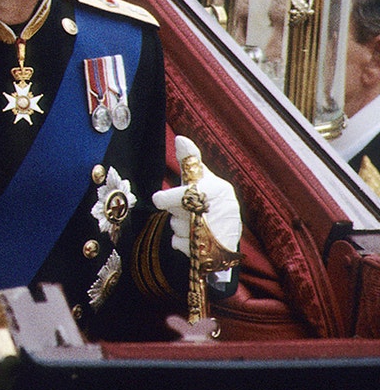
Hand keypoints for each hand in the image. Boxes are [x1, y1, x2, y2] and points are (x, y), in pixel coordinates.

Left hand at [151, 137, 241, 257]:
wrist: (228, 231)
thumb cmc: (212, 198)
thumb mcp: (203, 177)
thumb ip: (190, 159)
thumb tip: (180, 138)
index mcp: (216, 189)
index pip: (182, 196)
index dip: (168, 199)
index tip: (160, 199)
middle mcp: (219, 211)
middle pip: (177, 214)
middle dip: (176, 212)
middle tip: (186, 210)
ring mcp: (216, 233)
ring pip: (177, 228)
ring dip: (179, 226)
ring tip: (193, 223)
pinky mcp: (210, 251)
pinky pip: (179, 244)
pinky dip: (180, 241)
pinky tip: (191, 237)